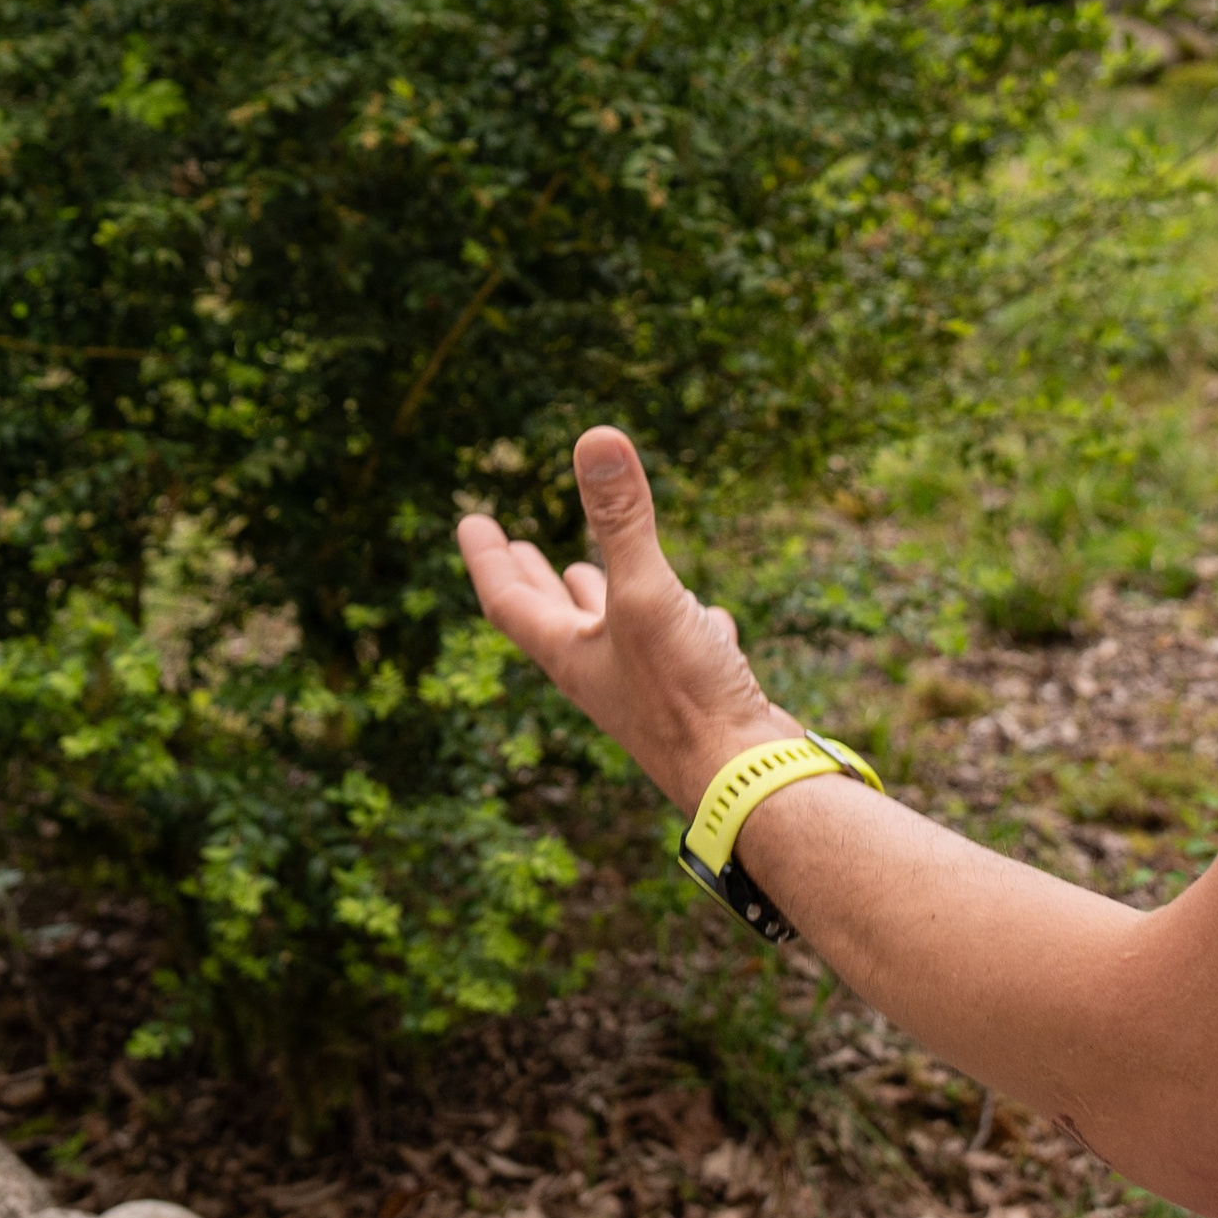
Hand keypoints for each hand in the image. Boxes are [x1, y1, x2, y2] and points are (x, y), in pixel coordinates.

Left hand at [458, 427, 784, 814]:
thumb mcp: (647, 594)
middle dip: (532, 577)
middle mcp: (601, 674)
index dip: (488, 558)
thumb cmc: (685, 698)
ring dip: (596, 598)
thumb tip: (594, 437)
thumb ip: (622, 519)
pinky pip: (682, 651)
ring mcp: (648, 690)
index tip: (470, 521)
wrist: (747, 781)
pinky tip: (708, 615)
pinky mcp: (696, 699)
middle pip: (552, 619)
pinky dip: (686, 623)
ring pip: (614, 634)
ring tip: (586, 570)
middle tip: (512, 546)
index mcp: (571, 654)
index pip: (509, 600)